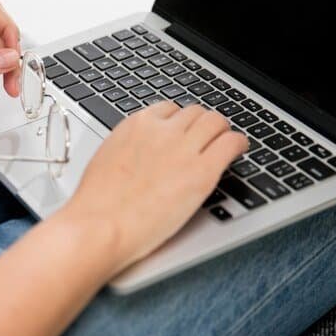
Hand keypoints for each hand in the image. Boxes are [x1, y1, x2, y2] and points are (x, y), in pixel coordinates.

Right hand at [62, 102, 247, 272]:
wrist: (101, 226)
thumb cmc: (97, 205)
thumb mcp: (107, 161)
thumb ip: (128, 149)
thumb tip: (139, 155)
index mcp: (136, 126)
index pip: (168, 109)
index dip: (179, 122)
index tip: (183, 133)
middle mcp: (162, 131)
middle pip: (195, 112)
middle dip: (201, 126)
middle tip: (206, 141)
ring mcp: (184, 149)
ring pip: (216, 122)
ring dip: (221, 132)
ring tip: (224, 144)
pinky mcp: (203, 171)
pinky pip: (232, 143)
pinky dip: (238, 144)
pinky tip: (239, 151)